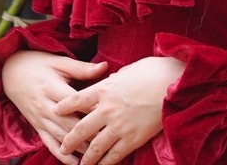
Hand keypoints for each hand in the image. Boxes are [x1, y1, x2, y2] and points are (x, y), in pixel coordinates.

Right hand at [2, 50, 109, 164]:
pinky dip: (62, 156)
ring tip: (98, 155)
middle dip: (90, 134)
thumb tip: (105, 66)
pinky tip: (76, 163)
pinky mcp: (37, 127)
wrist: (9, 72)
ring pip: (62, 137)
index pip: (76, 102)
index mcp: (52, 87)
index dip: (94, 110)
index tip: (112, 115)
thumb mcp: (58, 62)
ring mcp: (40, 118)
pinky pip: (50, 144)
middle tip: (109, 140)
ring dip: (80, 147)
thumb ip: (81, 68)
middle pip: (69, 123)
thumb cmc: (37, 64)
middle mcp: (45, 106)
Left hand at [54, 55, 186, 164]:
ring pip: (96, 146)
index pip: (77, 99)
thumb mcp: (125, 71)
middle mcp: (107, 109)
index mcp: (104, 89)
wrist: (172, 82)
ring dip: (86, 158)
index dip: (64, 106)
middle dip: (70, 140)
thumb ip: (113, 81)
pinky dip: (107, 163)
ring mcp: (119, 125)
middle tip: (62, 148)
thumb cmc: (151, 71)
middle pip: (81, 128)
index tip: (54, 111)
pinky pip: (116, 154)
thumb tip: (109, 82)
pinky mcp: (133, 138)